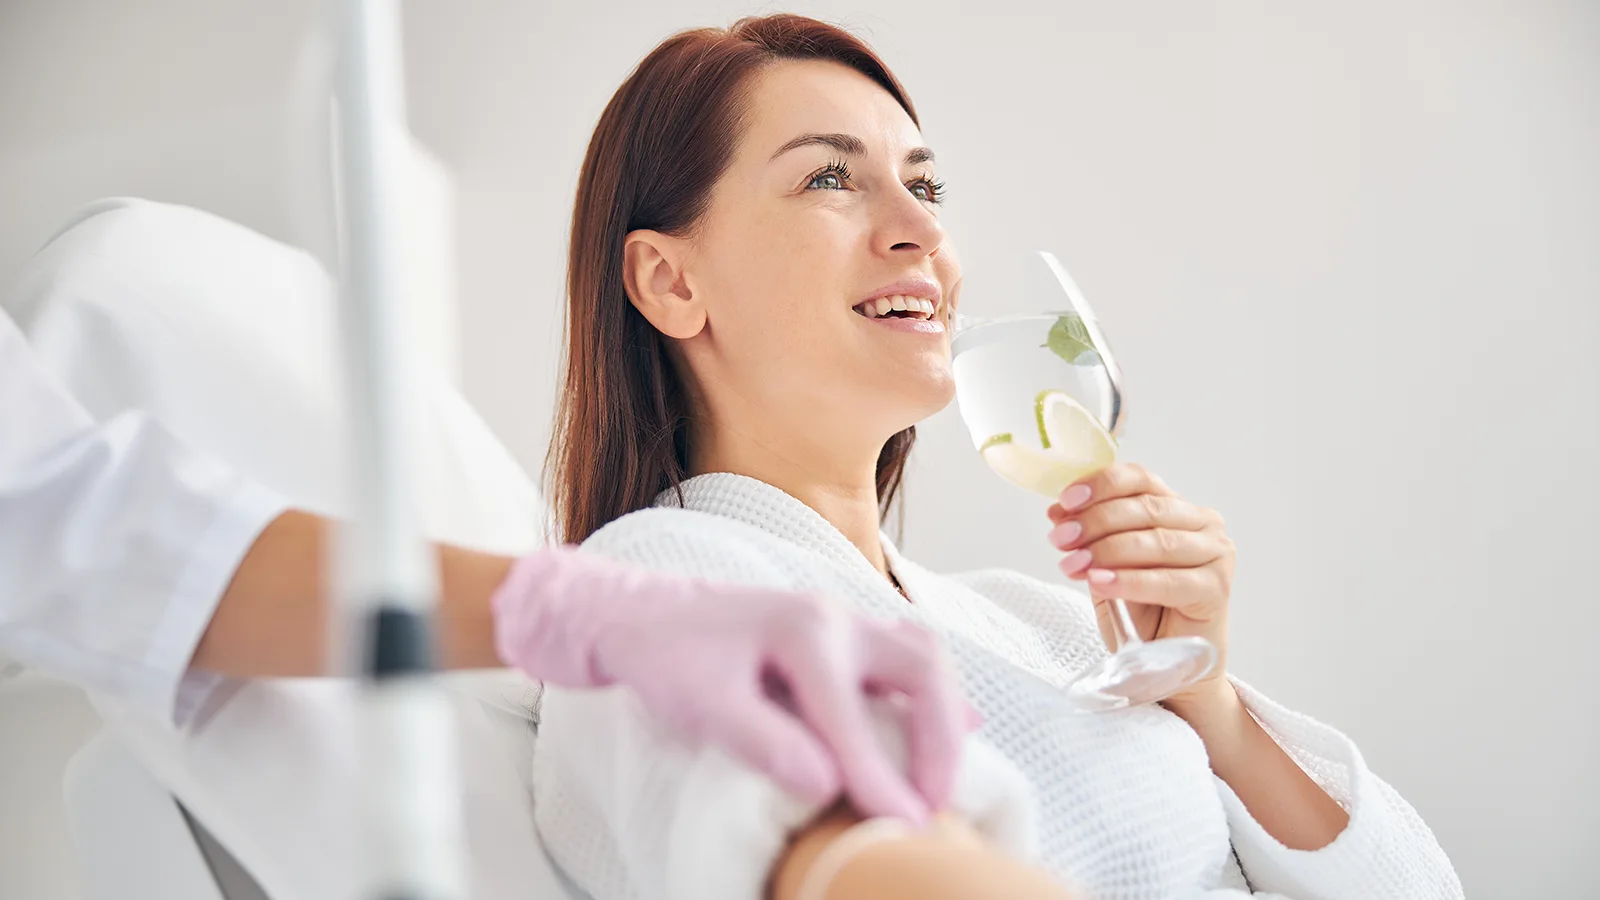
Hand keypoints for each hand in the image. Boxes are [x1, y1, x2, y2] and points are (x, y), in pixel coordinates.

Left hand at [490, 545, 972, 823]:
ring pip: (922, 655)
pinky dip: (934, 693)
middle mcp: (833, 615)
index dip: (880, 775)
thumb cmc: (662, 654)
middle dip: (939, 737)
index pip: (852, 714)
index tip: (904, 826)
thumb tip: (823, 784)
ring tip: (941, 777)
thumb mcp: (699, 702)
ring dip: (943, 714)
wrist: (635, 612)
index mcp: (802, 629)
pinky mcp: (839, 633)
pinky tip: (956, 726)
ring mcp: (840, 618)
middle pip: (921, 666)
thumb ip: (761, 740)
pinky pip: (907, 653)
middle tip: (936, 802)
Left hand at [1045, 463, 1235, 709]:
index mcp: (1177, 508)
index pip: (1140, 480)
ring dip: (1106, 550)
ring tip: (1073, 564)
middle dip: (1095, 522)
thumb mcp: (1106, 568)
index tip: (1066, 500)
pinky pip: (1167, 581)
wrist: (1170, 667)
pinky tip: (1099, 583)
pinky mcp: (1217, 589)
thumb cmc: (1142, 614)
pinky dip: (1129, 580)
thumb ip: (1090, 538)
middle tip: (1061, 539)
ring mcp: (1216, 555)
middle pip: (1144, 509)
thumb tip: (1057, 511)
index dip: (1102, 485)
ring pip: (1154, 542)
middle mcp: (1203, 524)